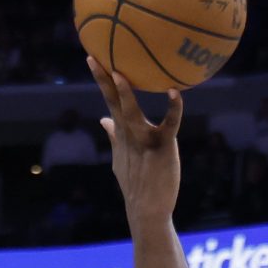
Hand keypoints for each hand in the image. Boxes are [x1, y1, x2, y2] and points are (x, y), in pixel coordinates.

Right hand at [88, 56, 183, 225]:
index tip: (93, 58)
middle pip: (114, 102)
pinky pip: (169, 124)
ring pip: (132, 114)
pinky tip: (175, 93)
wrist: (148, 210)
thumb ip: (114, 136)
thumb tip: (103, 120)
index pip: (109, 101)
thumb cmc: (137, 184)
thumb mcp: (121, 158)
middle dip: (104, 80)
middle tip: (95, 57)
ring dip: (126, 95)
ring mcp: (144, 140)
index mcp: (122, 133)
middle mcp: (130, 134)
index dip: (102, 80)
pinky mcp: (163, 147)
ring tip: (120, 74)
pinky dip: (173, 109)